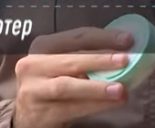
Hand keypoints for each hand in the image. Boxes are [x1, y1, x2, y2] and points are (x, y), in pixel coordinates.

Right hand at [12, 27, 134, 127]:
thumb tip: (121, 51)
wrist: (27, 117)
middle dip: (99, 60)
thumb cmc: (50, 84)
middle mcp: (32, 66)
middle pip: (69, 61)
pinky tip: (110, 104)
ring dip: (97, 88)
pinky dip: (93, 105)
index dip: (103, 37)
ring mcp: (33, 91)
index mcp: (42, 46)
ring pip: (67, 87)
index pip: (76, 37)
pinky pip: (70, 109)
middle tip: (125, 61)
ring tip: (120, 90)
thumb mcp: (60, 65)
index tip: (127, 40)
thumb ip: (83, 57)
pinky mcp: (40, 114)